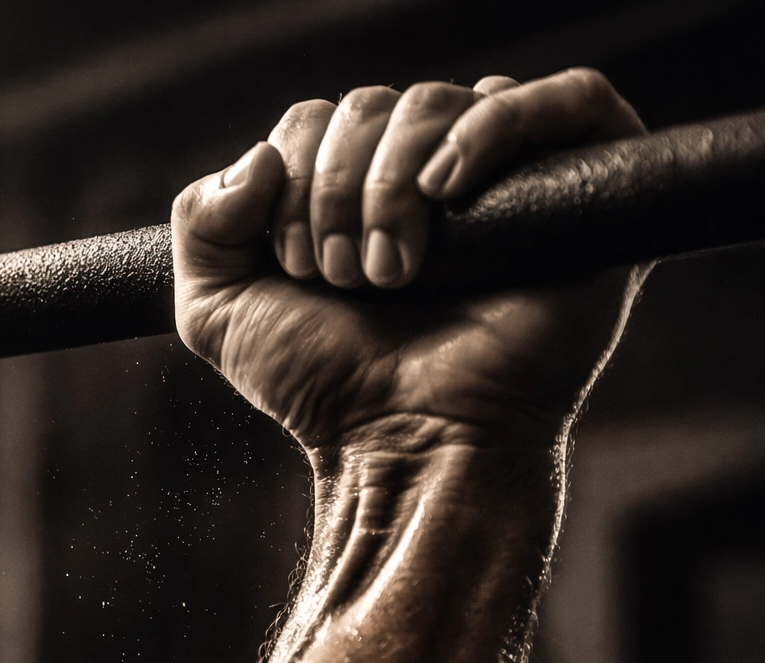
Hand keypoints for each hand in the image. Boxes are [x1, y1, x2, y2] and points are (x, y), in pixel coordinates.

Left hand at [172, 69, 645, 451]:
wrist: (406, 444)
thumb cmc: (324, 387)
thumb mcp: (217, 310)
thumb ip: (199, 222)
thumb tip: (259, 155)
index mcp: (349, 189)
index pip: (309, 120)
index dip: (290, 181)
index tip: (299, 269)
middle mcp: (427, 176)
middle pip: (368, 104)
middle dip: (335, 190)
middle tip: (347, 279)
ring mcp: (507, 180)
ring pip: (439, 101)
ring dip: (391, 183)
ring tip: (394, 271)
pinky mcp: (583, 192)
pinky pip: (564, 97)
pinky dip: (492, 127)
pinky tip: (448, 190)